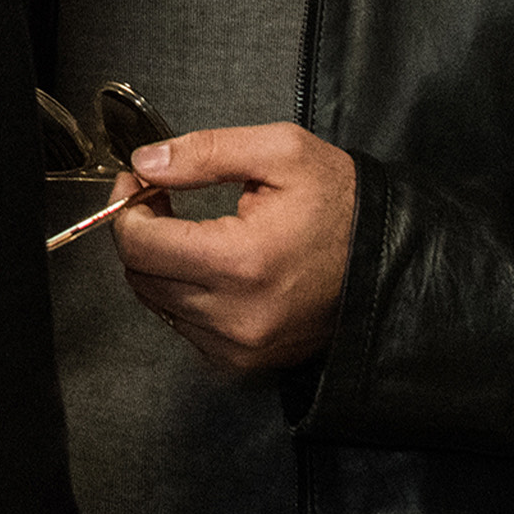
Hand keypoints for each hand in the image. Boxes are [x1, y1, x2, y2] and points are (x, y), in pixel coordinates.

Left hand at [109, 124, 356, 374]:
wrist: (386, 258)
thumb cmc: (341, 204)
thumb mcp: (280, 152)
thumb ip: (203, 153)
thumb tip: (147, 163)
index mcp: (241, 261)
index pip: (140, 245)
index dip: (127, 207)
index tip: (137, 183)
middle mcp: (236, 314)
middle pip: (141, 277)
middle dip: (141, 233)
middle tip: (161, 199)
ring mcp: (240, 346)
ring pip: (158, 304)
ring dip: (161, 265)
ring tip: (190, 231)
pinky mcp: (244, 361)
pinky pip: (185, 327)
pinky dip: (184, 295)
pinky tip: (210, 267)